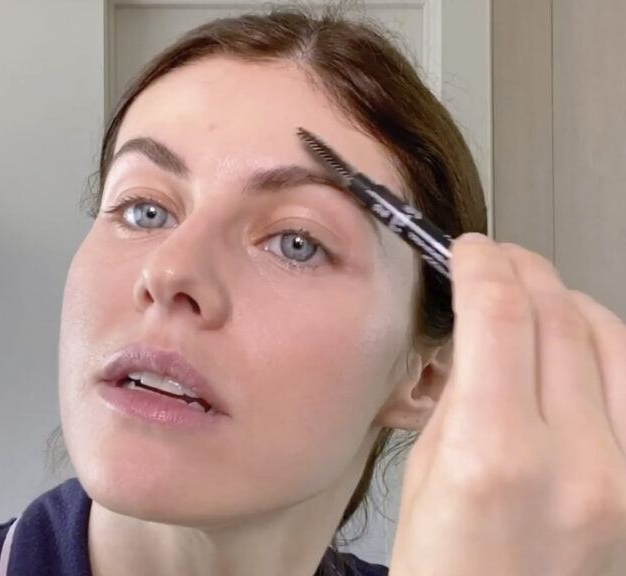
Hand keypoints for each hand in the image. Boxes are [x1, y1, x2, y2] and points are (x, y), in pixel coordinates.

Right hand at [389, 234, 625, 575]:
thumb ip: (460, 397)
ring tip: (532, 296)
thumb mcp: (425, 479)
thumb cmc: (447, 575)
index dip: (484, 265)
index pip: (503, 316)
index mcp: (496, 456)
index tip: (469, 249)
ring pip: (611, 336)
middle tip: (494, 259)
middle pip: (561, 315)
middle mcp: (577, 460)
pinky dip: (602, 344)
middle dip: (523, 270)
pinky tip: (572, 345)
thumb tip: (479, 333)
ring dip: (567, 300)